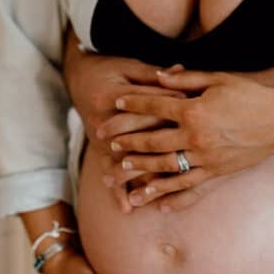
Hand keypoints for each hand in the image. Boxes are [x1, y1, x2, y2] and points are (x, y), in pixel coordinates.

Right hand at [63, 27, 185, 210]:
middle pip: (136, 134)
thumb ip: (155, 74)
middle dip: (161, 145)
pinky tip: (127, 207)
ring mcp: (99, 137)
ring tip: (157, 195)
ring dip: (140, 177)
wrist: (81, 76)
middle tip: (186, 156)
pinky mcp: (98, 148)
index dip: (171, 106)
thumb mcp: (132, 66)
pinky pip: (109, 171)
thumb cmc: (111, 67)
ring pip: (122, 160)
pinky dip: (118, 190)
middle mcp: (102, 119)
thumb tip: (181, 71)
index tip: (193, 112)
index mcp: (112, 94)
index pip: (146, 103)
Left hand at [95, 70, 273, 210]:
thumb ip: (186, 78)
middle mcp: (196, 138)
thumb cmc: (251, 95)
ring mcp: (206, 159)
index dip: (133, 104)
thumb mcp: (219, 79)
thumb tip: (158, 76)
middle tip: (109, 143)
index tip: (116, 104)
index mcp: (194, 111)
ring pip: (166, 169)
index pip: (155, 107)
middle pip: (153, 142)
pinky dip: (172, 197)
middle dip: (128, 142)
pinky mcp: (218, 173)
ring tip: (122, 173)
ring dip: (141, 172)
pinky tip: (158, 205)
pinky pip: (190, 189)